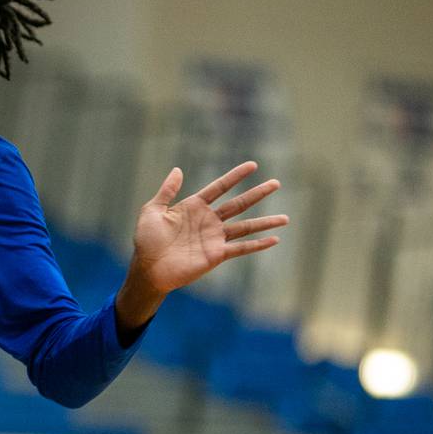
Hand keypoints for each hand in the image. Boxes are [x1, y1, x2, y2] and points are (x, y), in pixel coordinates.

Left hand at [130, 161, 287, 295]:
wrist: (148, 268)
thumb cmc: (146, 240)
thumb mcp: (152, 210)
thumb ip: (167, 191)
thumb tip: (178, 170)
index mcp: (193, 207)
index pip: (219, 187)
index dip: (235, 176)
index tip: (252, 165)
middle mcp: (208, 220)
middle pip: (238, 204)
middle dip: (257, 194)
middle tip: (276, 183)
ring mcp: (214, 238)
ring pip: (245, 226)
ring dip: (265, 222)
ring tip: (285, 218)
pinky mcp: (216, 255)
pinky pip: (241, 248)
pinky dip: (258, 244)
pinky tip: (275, 239)